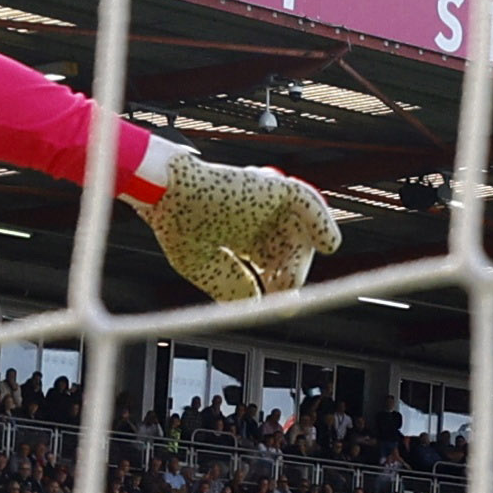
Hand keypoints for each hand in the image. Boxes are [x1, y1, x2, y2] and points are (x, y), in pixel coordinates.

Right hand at [141, 152, 339, 304]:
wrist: (163, 191)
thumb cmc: (174, 223)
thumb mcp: (203, 266)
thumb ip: (230, 285)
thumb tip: (259, 304)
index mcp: (241, 234)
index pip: (273, 262)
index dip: (278, 282)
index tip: (276, 301)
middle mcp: (257, 217)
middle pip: (289, 249)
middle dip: (287, 272)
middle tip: (279, 290)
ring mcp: (266, 202)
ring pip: (299, 232)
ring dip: (299, 256)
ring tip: (286, 276)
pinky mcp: (272, 188)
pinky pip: (306, 202)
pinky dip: (321, 221)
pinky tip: (329, 246)